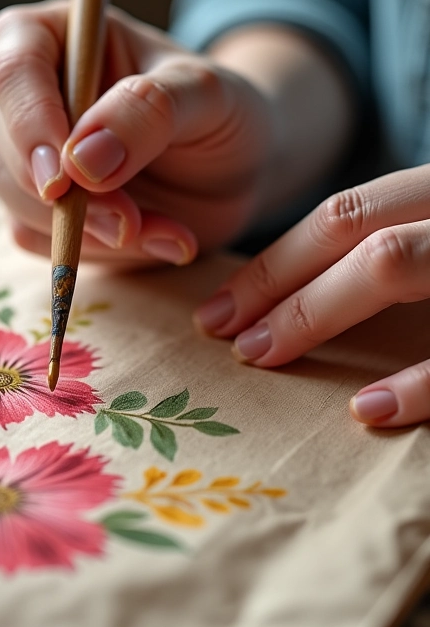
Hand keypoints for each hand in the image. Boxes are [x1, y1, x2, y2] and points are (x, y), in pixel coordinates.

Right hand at [0, 0, 275, 263]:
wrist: (233, 175)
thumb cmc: (220, 116)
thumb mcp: (206, 97)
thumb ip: (147, 112)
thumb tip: (79, 161)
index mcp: (56, 37)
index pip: (13, 71)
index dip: (29, 125)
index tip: (66, 178)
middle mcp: (27, 95)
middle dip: (62, 196)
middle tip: (130, 220)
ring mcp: (24, 154)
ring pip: (11, 199)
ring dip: (82, 230)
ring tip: (160, 229)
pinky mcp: (35, 206)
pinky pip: (34, 238)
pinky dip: (91, 252)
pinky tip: (150, 238)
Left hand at [194, 166, 429, 427]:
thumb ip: (390, 254)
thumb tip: (292, 308)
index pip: (343, 216)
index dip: (272, 265)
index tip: (215, 310)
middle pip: (354, 230)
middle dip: (274, 283)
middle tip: (221, 335)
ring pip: (393, 263)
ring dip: (315, 313)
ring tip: (260, 356)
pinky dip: (416, 384)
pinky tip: (365, 410)